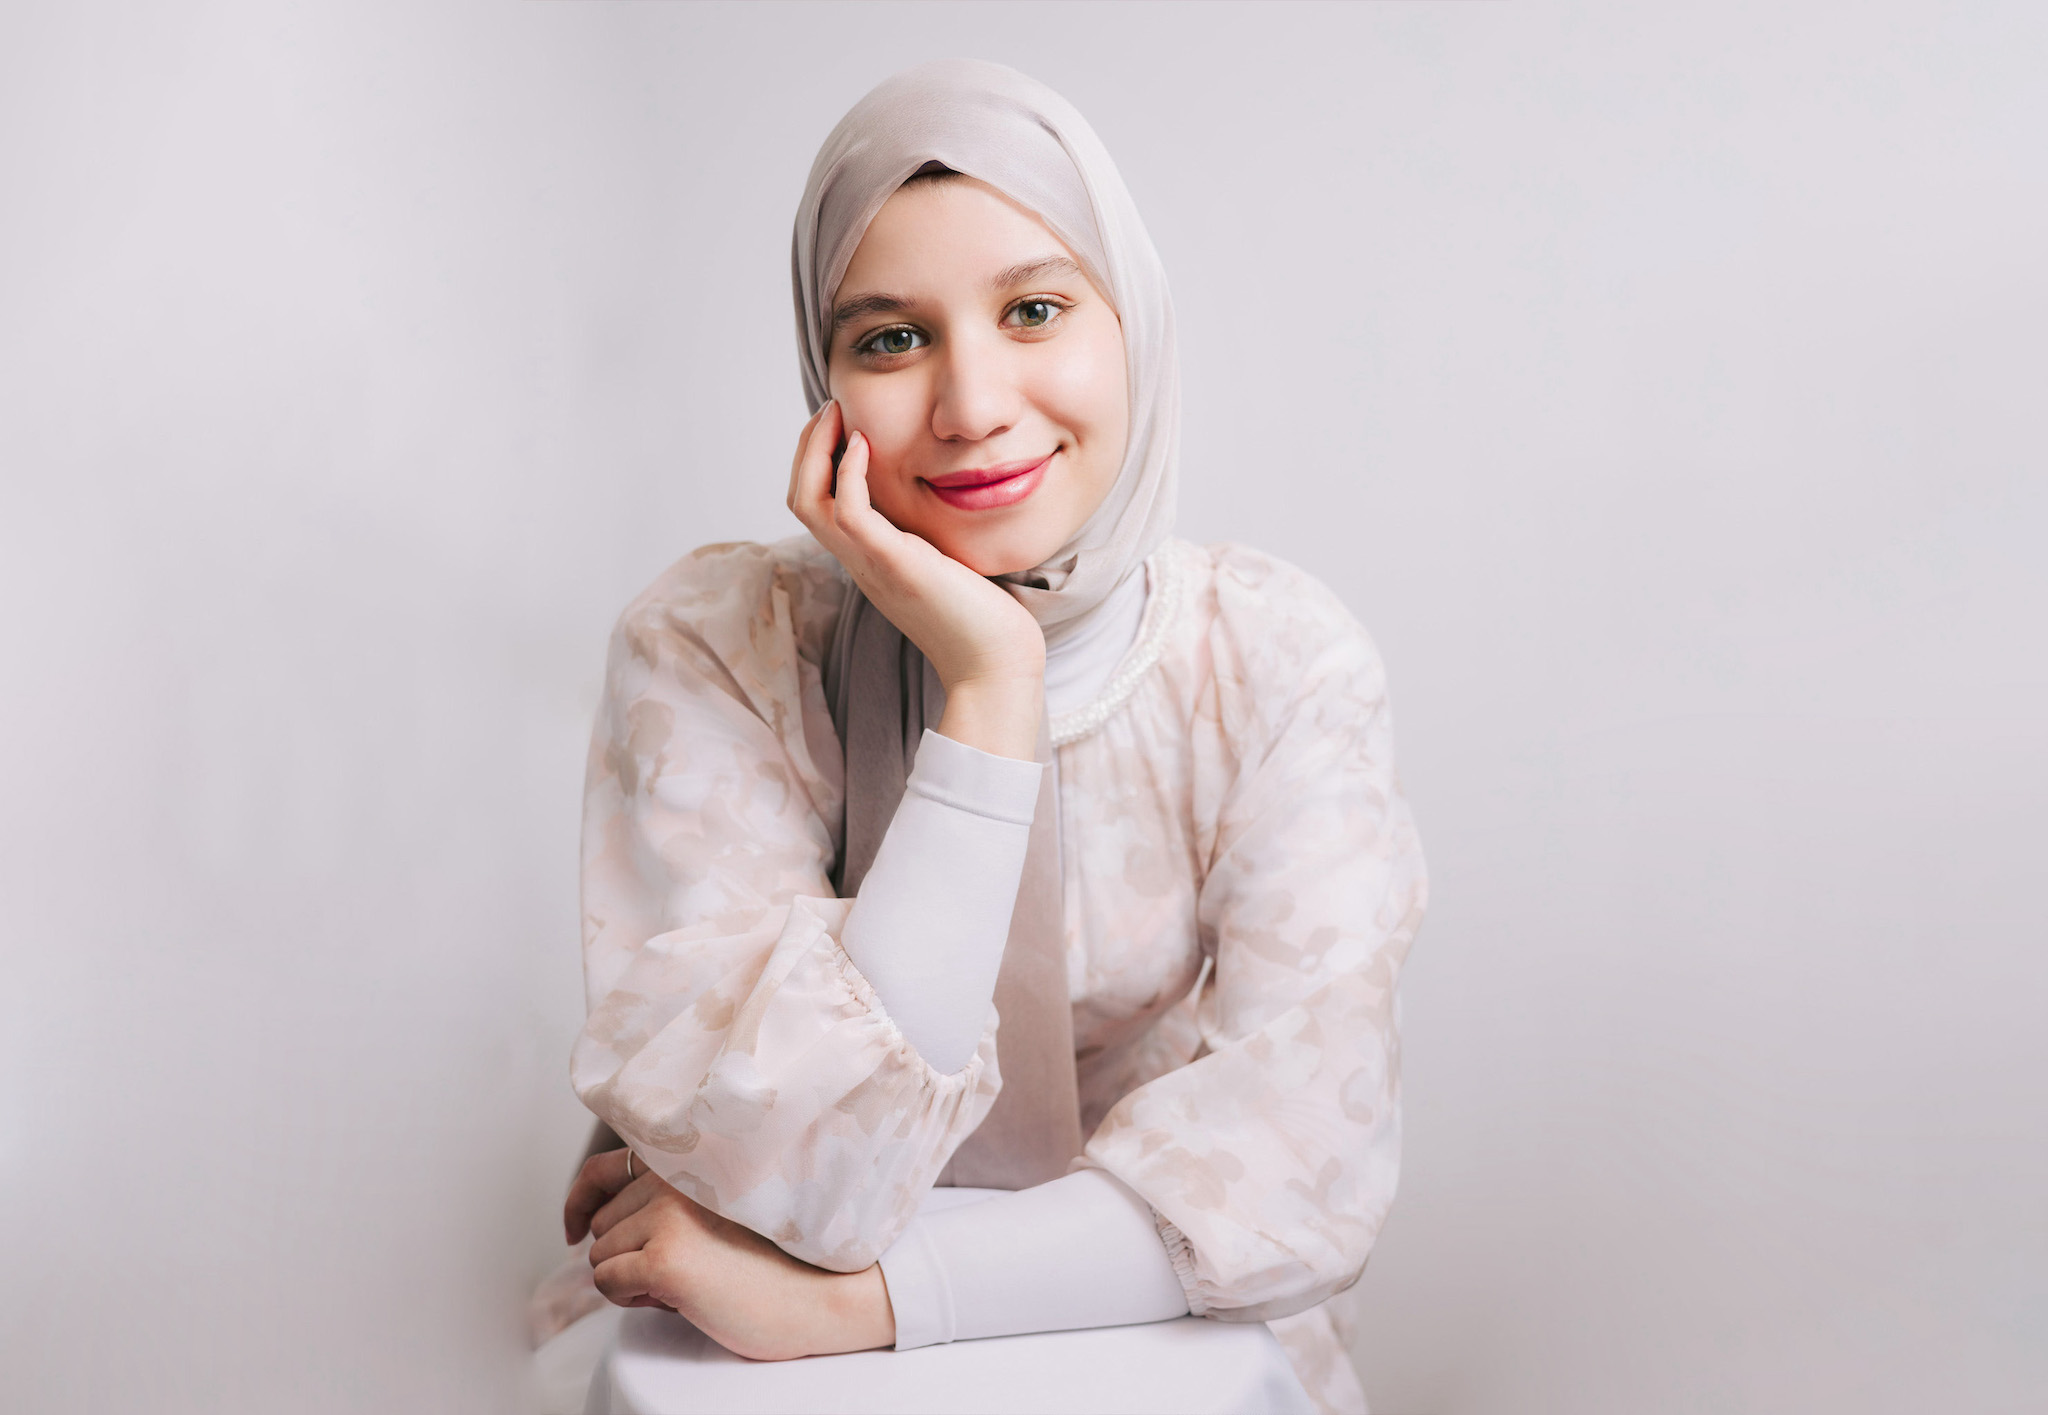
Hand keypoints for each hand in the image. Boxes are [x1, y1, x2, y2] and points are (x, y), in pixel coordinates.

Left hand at [569, 1148, 895, 1360]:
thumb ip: (663, 1201)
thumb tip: (594, 1224)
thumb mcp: (715, 1211)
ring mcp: (668, 1215)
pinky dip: (628, 1298)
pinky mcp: (664, 1258)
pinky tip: (675, 1296)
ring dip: (629, 1278)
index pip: (602, 1168)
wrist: (816, 1295)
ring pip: (599, 1256)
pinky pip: (606, 1282)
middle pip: (599, 1223)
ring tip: (686, 1280)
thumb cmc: (772, 1262)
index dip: (579, 1201)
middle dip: (625, 1253)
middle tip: (679, 1266)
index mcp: (687, 1162)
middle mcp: (674, 1178)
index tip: (573, 1229)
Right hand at [787, 402, 1044, 760]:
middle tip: (831, 409)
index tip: (842, 424)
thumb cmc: (984, 620)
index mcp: (869, 562)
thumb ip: (931, 536)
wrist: (996, 665)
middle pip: (801, 498)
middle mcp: (860, 563)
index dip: (818, 462)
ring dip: (816, 450)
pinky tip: (866, 444)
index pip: (818, 506)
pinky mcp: (894, 565)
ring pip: (809, 501)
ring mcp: (871, 565)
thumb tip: (943, 504)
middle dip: (808, 447)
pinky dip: (848, 472)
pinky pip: (848, 512)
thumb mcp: (947, 564)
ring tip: (838, 414)